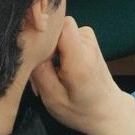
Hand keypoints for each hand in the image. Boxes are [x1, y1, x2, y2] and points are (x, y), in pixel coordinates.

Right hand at [31, 17, 134, 134]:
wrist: (107, 109)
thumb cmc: (80, 110)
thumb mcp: (53, 99)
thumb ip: (40, 71)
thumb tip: (28, 45)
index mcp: (80, 59)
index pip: (61, 25)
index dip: (43, 32)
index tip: (32, 50)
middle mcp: (88, 43)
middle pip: (57, 26)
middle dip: (42, 45)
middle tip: (37, 70)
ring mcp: (89, 38)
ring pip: (58, 31)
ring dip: (48, 49)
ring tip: (48, 73)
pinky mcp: (87, 38)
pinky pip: (64, 34)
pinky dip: (56, 49)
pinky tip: (56, 67)